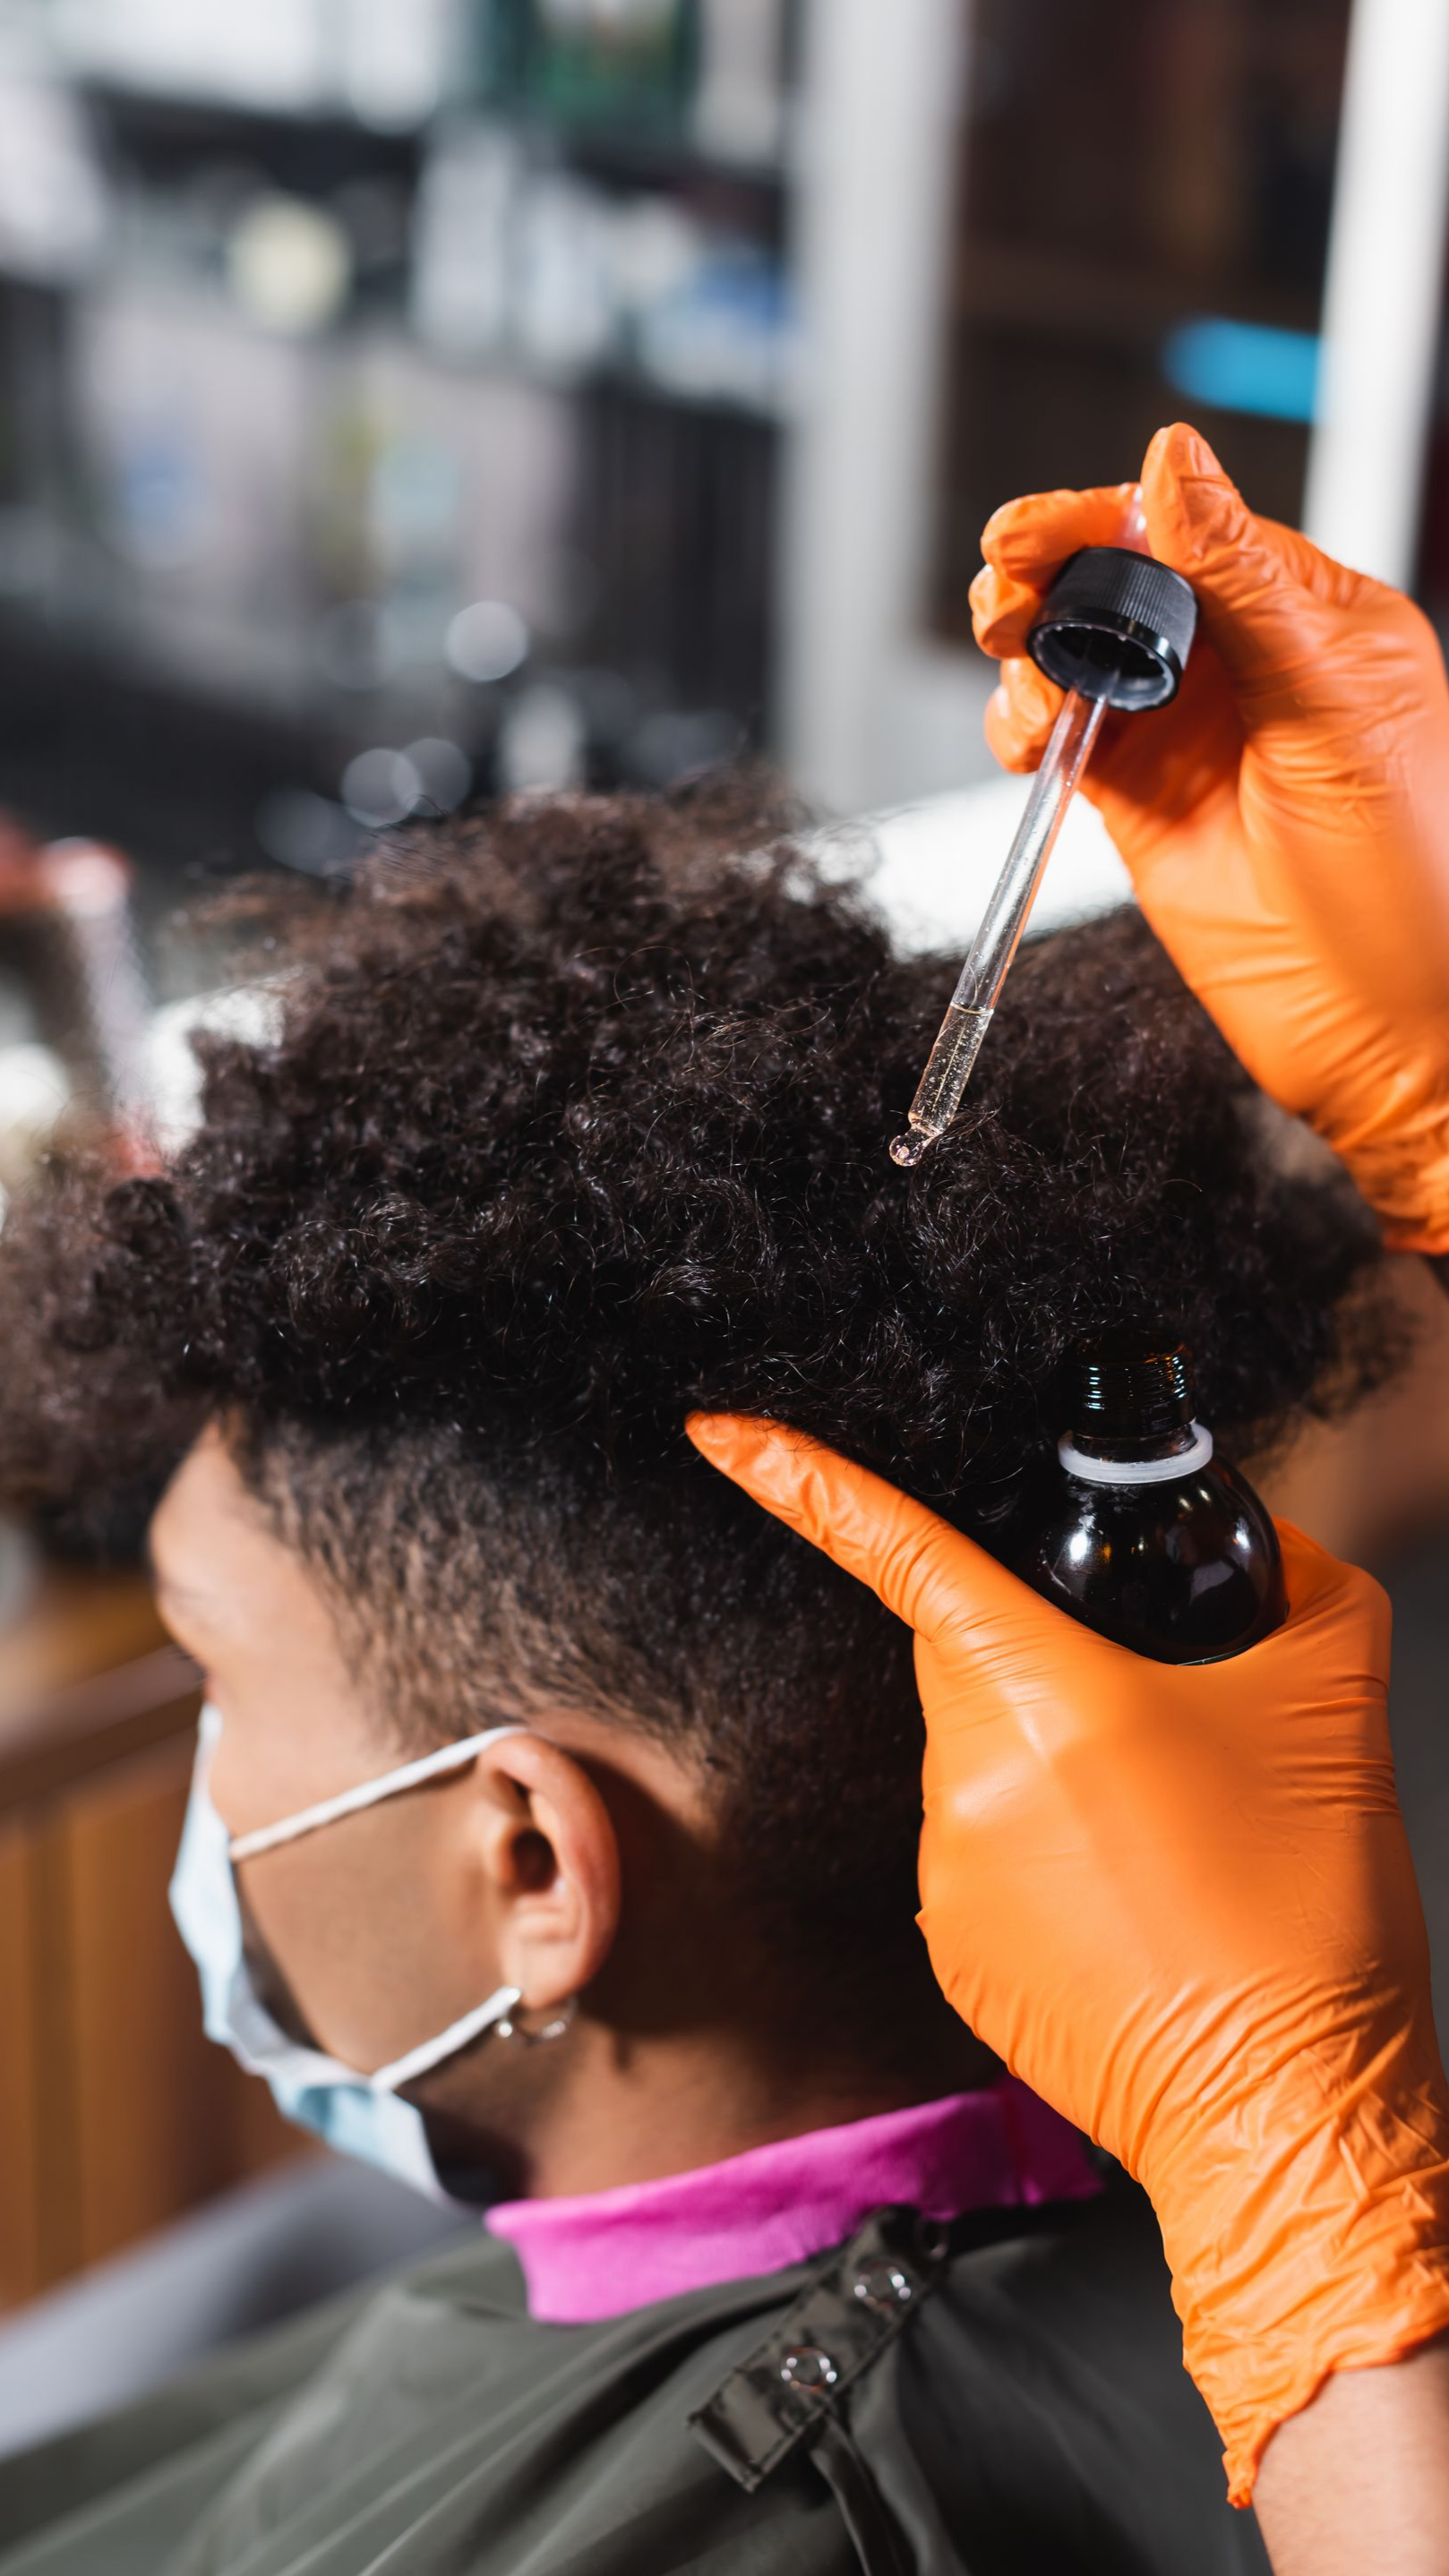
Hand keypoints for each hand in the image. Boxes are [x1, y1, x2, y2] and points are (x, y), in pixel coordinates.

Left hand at [687, 1411, 1448, 2503]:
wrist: (1292, 2112)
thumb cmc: (1310, 1922)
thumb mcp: (1334, 1704)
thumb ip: (1302, 1584)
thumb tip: (1269, 1545)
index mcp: (1050, 1694)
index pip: (901, 1553)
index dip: (801, 1480)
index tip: (723, 1433)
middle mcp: (973, 1779)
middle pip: (966, 1659)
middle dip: (1042, 1662)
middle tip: (1155, 1729)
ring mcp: (949, 1875)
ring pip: (977, 1760)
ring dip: (1049, 1769)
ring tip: (1164, 1843)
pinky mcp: (951, 1954)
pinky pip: (978, 1857)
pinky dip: (1041, 1858)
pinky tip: (1128, 1905)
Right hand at [969, 423, 1448, 1252]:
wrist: (1387, 1035)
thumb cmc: (1409, 884)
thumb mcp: (1329, 710)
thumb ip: (1243, 585)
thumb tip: (1176, 463)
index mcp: (1314, 617)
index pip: (1195, 526)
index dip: (1113, 516)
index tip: (1051, 529)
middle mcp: (1245, 666)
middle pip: (1121, 577)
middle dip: (1052, 569)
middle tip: (1008, 591)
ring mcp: (1187, 735)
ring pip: (1077, 651)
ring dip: (1029, 646)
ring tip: (1020, 662)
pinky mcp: (1137, 803)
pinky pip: (1058, 736)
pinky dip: (1023, 725)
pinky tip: (1032, 738)